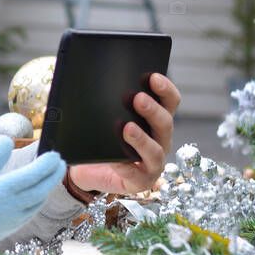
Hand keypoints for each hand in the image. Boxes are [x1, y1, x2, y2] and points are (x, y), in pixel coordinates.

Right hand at [0, 136, 66, 254]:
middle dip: (54, 174)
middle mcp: (13, 206)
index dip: (47, 164)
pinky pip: (33, 210)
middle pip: (42, 188)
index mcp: (2, 191)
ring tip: (52, 173)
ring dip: (48, 186)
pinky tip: (38, 191)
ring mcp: (15, 219)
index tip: (54, 154)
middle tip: (60, 161)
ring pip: (39, 200)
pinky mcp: (13, 227)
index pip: (32, 175)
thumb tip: (6, 139)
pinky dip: (39, 198)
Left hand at [70, 73, 181, 194]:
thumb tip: (88, 73)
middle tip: (137, 98)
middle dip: (153, 110)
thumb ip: (105, 98)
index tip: (153, 77)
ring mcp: (152, 163)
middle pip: (165, 124)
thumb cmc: (99, 137)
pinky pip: (135, 174)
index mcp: (155, 121)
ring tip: (127, 128)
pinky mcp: (140, 182)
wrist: (85, 169)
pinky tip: (116, 160)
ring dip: (142, 139)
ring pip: (155, 151)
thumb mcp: (103, 115)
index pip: (169, 102)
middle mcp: (160, 141)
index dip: (165, 89)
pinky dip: (126, 166)